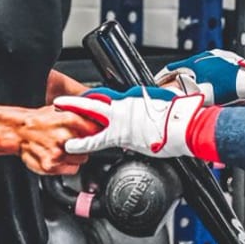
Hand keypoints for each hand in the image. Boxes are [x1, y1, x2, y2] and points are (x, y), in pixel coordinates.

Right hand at [17, 105, 99, 174]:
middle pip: (90, 146)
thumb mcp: (61, 109)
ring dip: (76, 155)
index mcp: (69, 120)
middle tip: (75, 141)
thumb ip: (80, 114)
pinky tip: (59, 156)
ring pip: (82, 159)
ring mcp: (58, 153)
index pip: (96, 130)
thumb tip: (99, 116)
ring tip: (64, 148)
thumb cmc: (39, 120)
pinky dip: (68, 165)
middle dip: (85, 144)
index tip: (97, 134)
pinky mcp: (51, 166)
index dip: (97, 132)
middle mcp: (64, 137)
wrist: (18, 132)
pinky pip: (72, 169)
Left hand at [54, 86, 203, 157]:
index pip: (105, 96)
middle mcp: (124, 109)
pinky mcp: (126, 139)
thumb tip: (144, 106)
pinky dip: (85, 143)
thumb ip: (145, 105)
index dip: (91, 97)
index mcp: (131, 99)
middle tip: (59, 105)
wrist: (185, 126)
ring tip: (63, 126)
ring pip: (94, 122)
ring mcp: (123, 124)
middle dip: (74, 104)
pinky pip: (100, 141)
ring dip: (76, 123)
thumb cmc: (178, 115)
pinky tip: (74, 146)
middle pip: (93, 104)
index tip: (81, 98)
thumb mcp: (159, 102)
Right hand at [153, 49, 244, 105]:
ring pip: (198, 67)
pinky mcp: (227, 61)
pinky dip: (205, 76)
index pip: (172, 68)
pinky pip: (210, 68)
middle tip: (171, 86)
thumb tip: (177, 99)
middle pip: (185, 67)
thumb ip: (187, 96)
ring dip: (192, 77)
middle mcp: (205, 56)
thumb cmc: (229, 86)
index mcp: (195, 62)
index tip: (156, 81)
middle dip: (177, 78)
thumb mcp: (203, 94)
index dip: (162, 76)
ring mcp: (216, 57)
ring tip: (191, 87)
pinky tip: (210, 85)